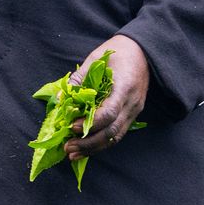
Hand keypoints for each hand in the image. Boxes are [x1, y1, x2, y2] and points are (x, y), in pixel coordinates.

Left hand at [64, 35, 148, 161]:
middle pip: (112, 131)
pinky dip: (102, 143)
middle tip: (68, 148)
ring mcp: (134, 110)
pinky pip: (118, 133)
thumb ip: (79, 79)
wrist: (143, 51)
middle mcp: (132, 103)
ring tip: (74, 154)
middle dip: (89, 143)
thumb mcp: (95, 59)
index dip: (90, 123)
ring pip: (116, 137)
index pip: (109, 113)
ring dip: (94, 148)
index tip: (72, 126)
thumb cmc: (118, 52)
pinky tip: (87, 148)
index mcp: (124, 87)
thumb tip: (59, 99)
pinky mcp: (133, 114)